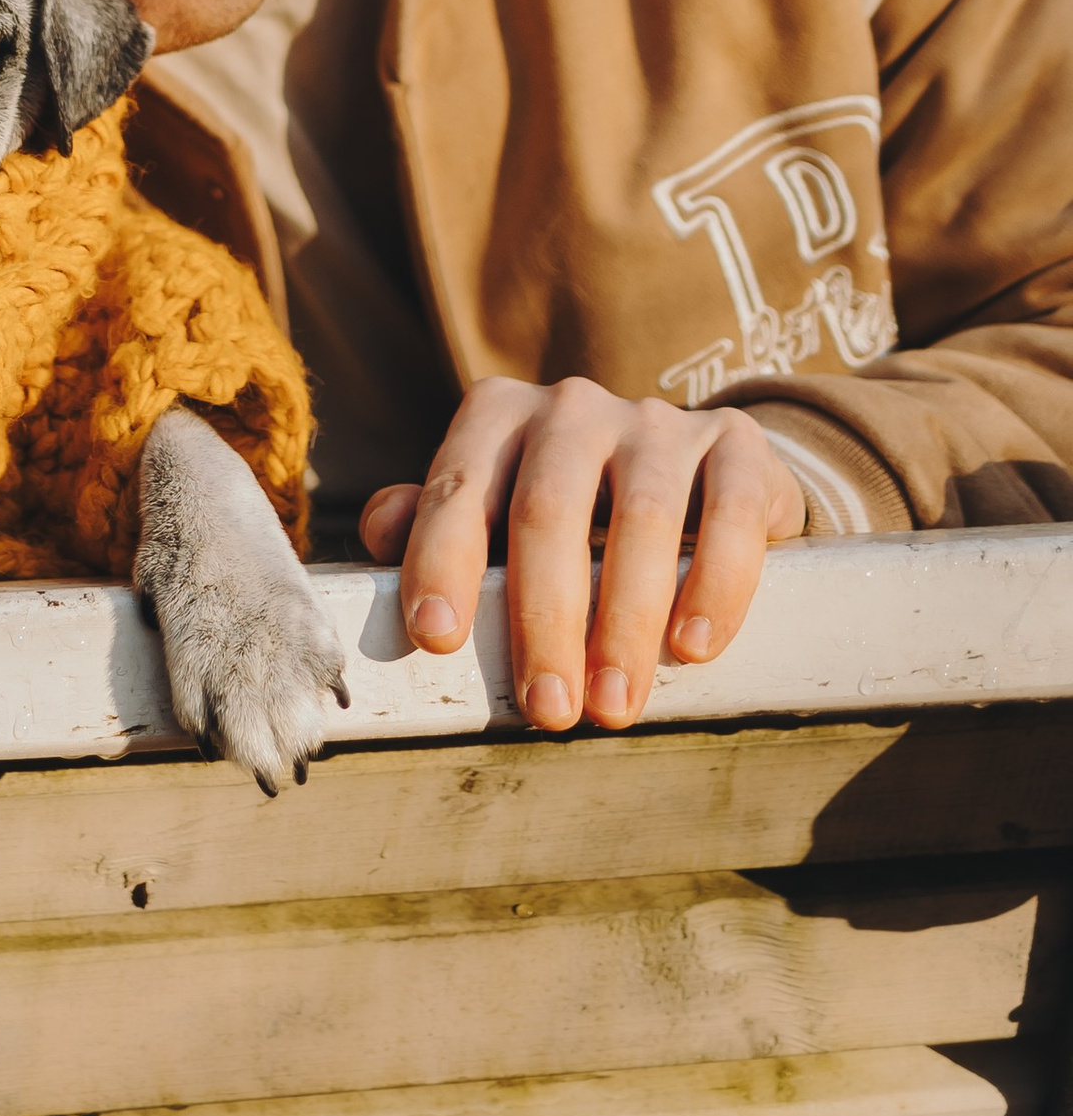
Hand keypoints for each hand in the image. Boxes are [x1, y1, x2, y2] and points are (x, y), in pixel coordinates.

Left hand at [358, 379, 804, 732]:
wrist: (698, 472)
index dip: (441, 561)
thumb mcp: (498, 510)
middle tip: (547, 708)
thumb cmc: (571, 510)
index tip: (436, 638)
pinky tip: (694, 646)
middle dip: (542, 618)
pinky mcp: (736, 443)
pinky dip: (713, 582)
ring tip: (614, 703)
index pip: (458, 487)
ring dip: (626, 621)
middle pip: (547, 510)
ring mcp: (656, 420)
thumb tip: (380, 532)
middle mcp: (572, 406)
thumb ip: (436, 521)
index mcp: (498, 416)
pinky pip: (727, 510)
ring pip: (640, 516)